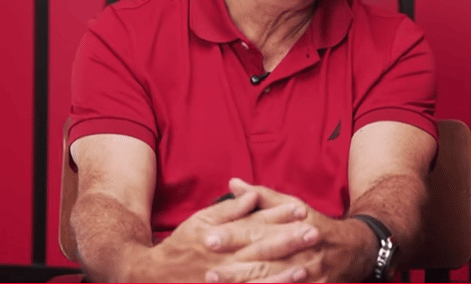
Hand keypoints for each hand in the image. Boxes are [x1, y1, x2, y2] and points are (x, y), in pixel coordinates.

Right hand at [133, 190, 319, 281]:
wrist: (156, 277)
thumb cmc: (182, 245)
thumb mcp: (201, 220)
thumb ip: (229, 209)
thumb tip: (251, 195)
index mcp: (221, 237)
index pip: (255, 224)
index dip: (279, 217)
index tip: (302, 211)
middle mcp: (225, 261)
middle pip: (261, 250)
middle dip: (288, 242)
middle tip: (314, 233)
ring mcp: (226, 282)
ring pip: (258, 277)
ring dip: (282, 273)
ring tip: (306, 267)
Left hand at [202, 178, 375, 282]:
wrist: (357, 249)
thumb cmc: (317, 225)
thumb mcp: (293, 206)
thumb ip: (262, 197)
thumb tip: (233, 183)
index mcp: (296, 224)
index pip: (260, 230)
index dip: (234, 235)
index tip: (209, 238)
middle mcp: (304, 249)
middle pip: (266, 259)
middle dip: (236, 268)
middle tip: (209, 271)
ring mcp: (312, 273)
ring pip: (277, 281)